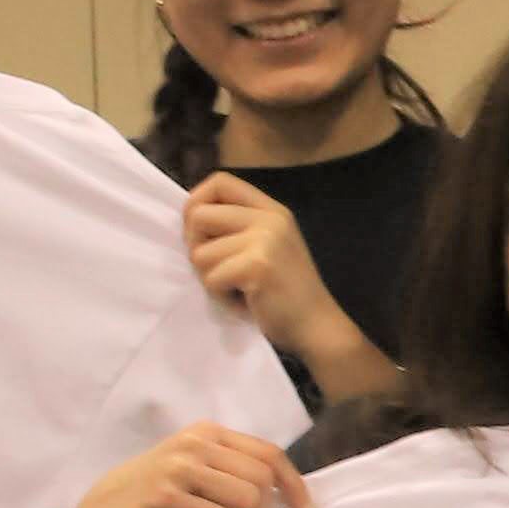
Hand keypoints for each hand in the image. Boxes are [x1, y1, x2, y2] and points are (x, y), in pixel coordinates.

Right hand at [67, 424, 311, 507]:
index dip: (294, 485)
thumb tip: (283, 494)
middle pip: (262, 478)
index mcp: (207, 433)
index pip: (269, 453)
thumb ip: (230, 470)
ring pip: (248, 498)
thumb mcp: (194, 469)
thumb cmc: (156, 496)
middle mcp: (195, 444)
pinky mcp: (167, 498)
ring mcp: (180, 469)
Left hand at [182, 172, 340, 352]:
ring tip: (236, 290)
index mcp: (271, 210)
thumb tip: (191, 219)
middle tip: (216, 269)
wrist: (317, 326)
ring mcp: (264, 240)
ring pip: (200, 253)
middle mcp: (268, 218)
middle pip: (199, 215)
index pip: (220, 182)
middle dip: (195, 246)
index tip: (195, 229)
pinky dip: (220, 297)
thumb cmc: (287, 293)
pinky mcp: (256, 266)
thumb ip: (239, 227)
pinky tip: (243, 303)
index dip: (196, 201)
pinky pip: (211, 278)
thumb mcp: (269, 246)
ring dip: (210, 279)